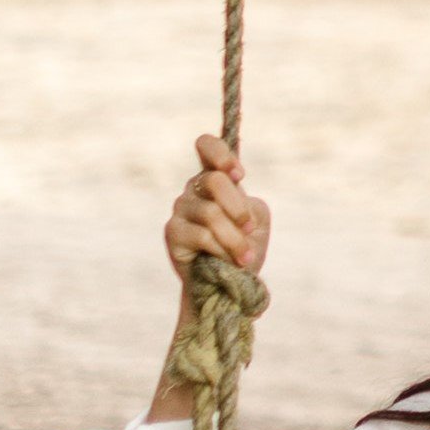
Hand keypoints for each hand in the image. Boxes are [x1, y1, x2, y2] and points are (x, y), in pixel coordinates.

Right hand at [165, 131, 269, 283]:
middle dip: (239, 209)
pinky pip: (202, 235)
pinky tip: (228, 262)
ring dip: (235, 239)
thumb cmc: (244, 248)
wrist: (230, 284)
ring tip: (245, 257)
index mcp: (214, 179)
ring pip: (211, 213)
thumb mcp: (257, 220)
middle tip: (249, 229)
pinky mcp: (172, 232)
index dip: (221, 154)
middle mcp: (194, 189)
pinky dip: (222, 250)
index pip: (206, 146)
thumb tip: (234, 206)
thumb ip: (249, 205)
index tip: (239, 175)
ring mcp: (181, 209)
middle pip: (214, 180)